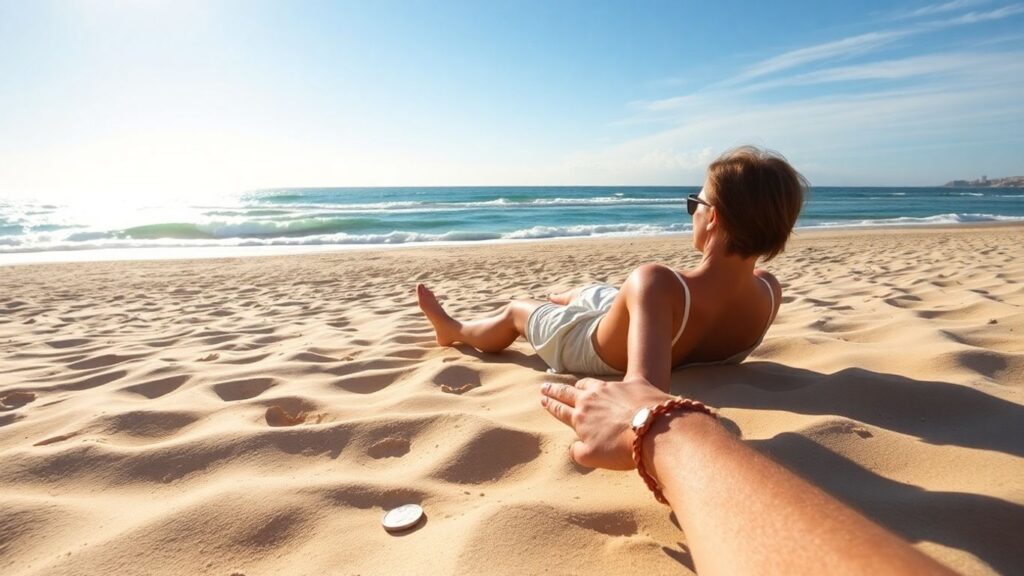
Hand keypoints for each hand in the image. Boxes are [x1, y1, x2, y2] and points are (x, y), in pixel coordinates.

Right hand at [541, 377, 672, 469]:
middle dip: (555, 390)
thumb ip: (577, 452)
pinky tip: (618, 386)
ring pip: (589, 383)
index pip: (560, 409)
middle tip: (545, 387)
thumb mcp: (592, 458)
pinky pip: (619, 382)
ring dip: (581, 385)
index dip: (550, 405)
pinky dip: (614, 385)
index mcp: (579, 417)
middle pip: (567, 392)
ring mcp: (611, 389)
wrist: (653, 430)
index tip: (543, 399)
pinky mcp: (632, 384)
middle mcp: (591, 399)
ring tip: (577, 385)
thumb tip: (574, 446)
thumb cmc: (621, 448)